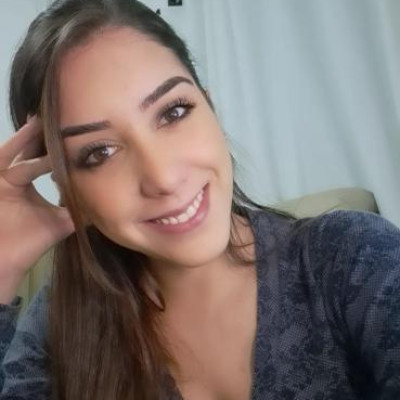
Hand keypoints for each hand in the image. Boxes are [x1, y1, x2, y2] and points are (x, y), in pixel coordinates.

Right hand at [0, 116, 73, 302]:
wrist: (5, 261)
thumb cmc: (30, 243)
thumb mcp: (61, 222)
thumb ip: (80, 210)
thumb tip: (108, 205)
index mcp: (27, 188)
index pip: (44, 163)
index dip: (59, 151)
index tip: (77, 137)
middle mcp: (14, 180)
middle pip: (30, 152)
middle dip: (44, 137)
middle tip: (61, 117)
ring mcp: (2, 179)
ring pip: (18, 152)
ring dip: (33, 136)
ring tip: (48, 118)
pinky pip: (6, 158)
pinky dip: (18, 144)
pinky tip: (32, 127)